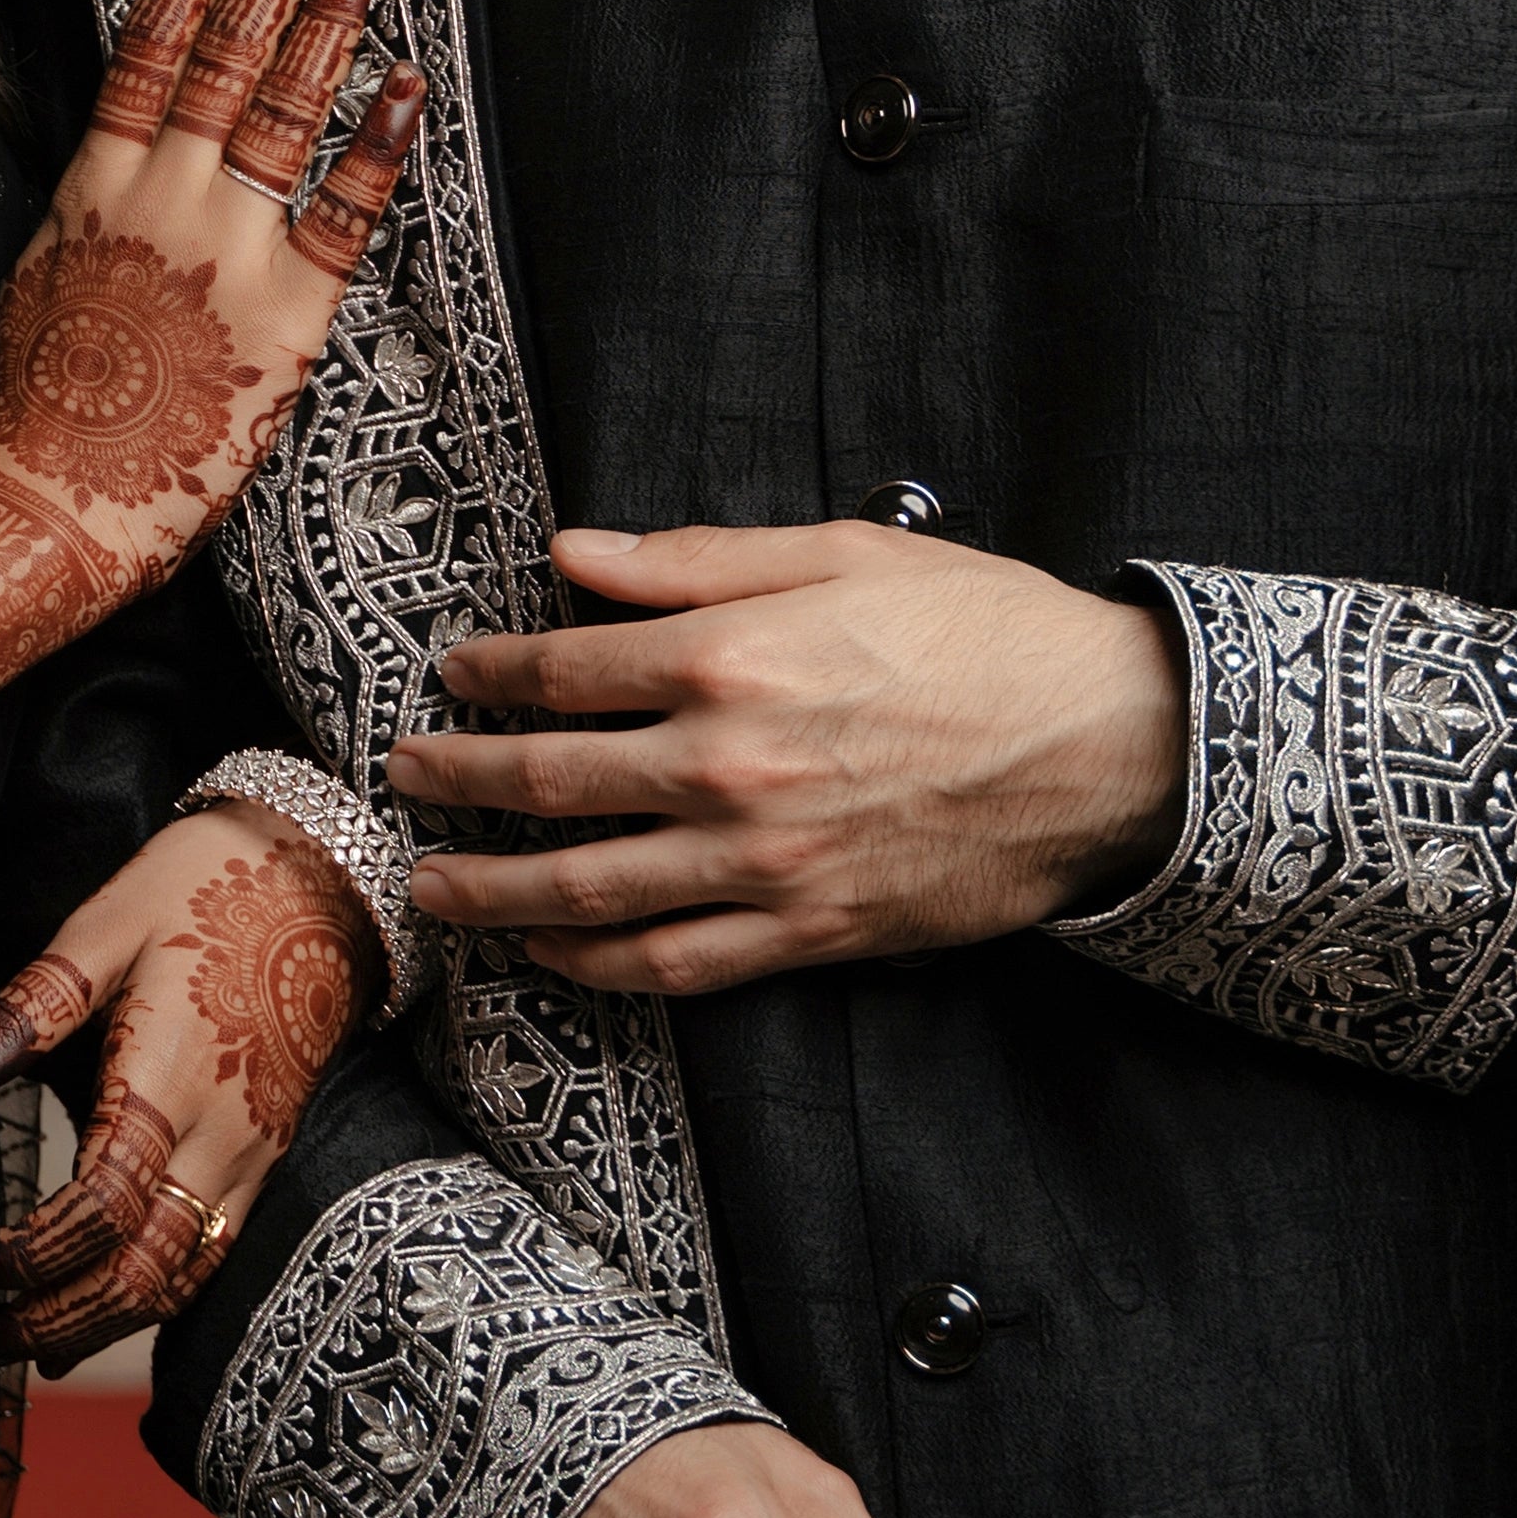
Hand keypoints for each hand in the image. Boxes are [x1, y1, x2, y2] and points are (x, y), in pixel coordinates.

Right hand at [0, 0, 423, 536]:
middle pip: (228, 47)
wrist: (56, 497)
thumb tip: (118, 170)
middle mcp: (163, 193)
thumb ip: (91, 209)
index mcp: (98, 180)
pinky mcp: (285, 309)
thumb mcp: (43, 274)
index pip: (153, 40)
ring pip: (282, 104)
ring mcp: (226, 245)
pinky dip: (378, 140)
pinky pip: (343, 209)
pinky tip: (410, 81)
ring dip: (329, 15)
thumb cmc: (42, 404)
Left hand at [0, 805, 376, 1370]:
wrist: (323, 879)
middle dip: (43, 1323)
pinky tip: (93, 1314)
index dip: (23, 1258)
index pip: (99, 1211)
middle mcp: (223, 1138)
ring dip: (91, 1328)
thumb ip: (25, 1013)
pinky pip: (207, 1257)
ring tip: (8, 1346)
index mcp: (172, 1080)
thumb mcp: (101, 929)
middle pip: (139, 1277)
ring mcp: (254, 1157)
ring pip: (177, 1284)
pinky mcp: (266, 1159)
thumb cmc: (203, 890)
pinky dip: (147, 1303)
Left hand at [386, 520, 1183, 996]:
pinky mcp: (810, 932)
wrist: (1113, 745)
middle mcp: (728, 766)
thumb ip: (695, 561)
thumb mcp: (844, 553)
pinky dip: (591, 964)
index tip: (453, 675)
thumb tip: (574, 554)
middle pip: (547, 782)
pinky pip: (671, 965)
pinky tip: (545, 949)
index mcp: (731, 657)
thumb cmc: (986, 631)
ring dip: (490, 887)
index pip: (563, 668)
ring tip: (430, 882)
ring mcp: (765, 863)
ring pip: (586, 890)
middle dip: (456, 779)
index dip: (490, 673)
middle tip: (403, 776)